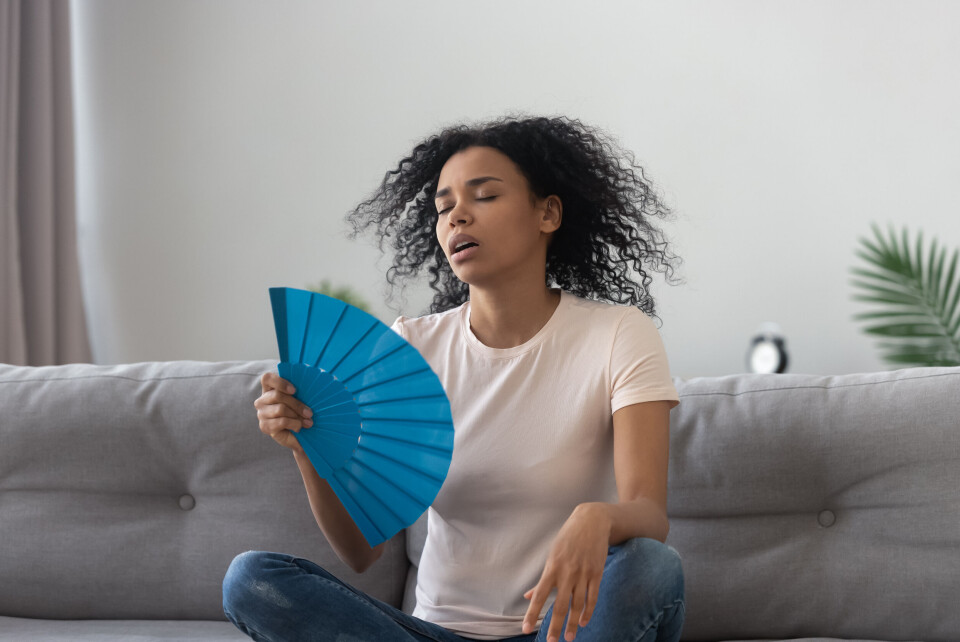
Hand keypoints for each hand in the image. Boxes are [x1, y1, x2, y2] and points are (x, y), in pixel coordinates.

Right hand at [254, 371, 313, 452]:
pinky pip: (282, 421)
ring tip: (307, 422)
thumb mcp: (300, 400)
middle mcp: (262, 400)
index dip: (280, 382)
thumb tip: (314, 382)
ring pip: (281, 409)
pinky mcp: (265, 426)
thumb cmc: (300, 414)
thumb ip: (300, 392)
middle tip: (309, 413)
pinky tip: (299, 428)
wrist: (299, 436)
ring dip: (297, 416)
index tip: (294, 390)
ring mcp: (261, 414)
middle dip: (297, 404)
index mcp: (269, 389)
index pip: (267, 378)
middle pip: (277, 395)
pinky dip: (294, 424)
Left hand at [521, 504, 610, 641]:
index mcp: (552, 567)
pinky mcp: (597, 573)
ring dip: (573, 624)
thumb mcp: (552, 554)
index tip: (525, 628)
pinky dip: (588, 611)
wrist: (592, 522)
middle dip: (554, 625)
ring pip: (577, 605)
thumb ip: (542, 579)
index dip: (532, 613)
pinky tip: (584, 622)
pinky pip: (593, 597)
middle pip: (560, 605)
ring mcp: (583, 574)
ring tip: (568, 638)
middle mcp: (567, 573)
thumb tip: (527, 596)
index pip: (539, 595)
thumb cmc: (568, 538)